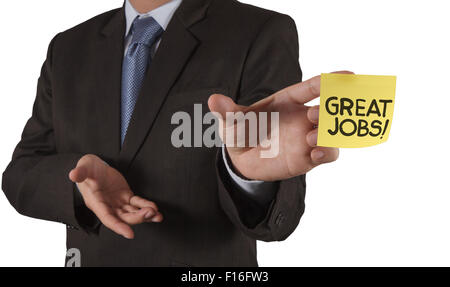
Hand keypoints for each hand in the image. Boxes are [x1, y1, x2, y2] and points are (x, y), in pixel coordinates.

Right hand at [69, 154, 162, 238]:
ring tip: (157, 215)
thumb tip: (73, 174)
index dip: (118, 227)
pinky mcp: (126, 196)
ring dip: (145, 215)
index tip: (129, 234)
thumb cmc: (88, 169)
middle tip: (150, 213)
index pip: (108, 218)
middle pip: (124, 217)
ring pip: (132, 213)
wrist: (95, 167)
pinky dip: (146, 206)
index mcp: (96, 203)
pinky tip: (155, 209)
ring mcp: (118, 203)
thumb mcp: (84, 167)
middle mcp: (108, 206)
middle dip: (137, 218)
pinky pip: (137, 203)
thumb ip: (80, 172)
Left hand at [208, 71, 352, 180]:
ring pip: (333, 132)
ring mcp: (307, 136)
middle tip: (313, 114)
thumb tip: (213, 100)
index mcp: (287, 101)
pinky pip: (328, 154)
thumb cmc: (240, 131)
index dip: (329, 81)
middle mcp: (302, 117)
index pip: (311, 88)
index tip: (347, 76)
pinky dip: (327, 153)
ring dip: (329, 133)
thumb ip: (228, 112)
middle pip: (329, 108)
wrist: (241, 159)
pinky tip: (314, 155)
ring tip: (309, 138)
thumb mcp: (232, 121)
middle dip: (329, 108)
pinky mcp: (308, 156)